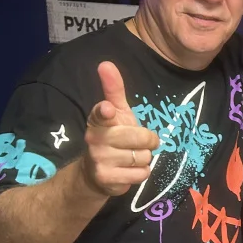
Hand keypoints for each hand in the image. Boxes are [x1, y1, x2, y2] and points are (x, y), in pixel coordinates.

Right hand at [82, 62, 159, 196]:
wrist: (96, 174)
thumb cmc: (112, 137)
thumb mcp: (116, 112)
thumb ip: (113, 89)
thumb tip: (105, 63)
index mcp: (98, 120)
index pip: (101, 113)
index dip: (106, 112)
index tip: (108, 110)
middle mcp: (95, 139)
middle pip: (140, 137)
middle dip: (148, 141)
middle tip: (140, 143)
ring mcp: (99, 159)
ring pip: (143, 156)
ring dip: (144, 158)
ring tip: (131, 157)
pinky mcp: (107, 178)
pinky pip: (141, 173)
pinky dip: (141, 172)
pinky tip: (129, 170)